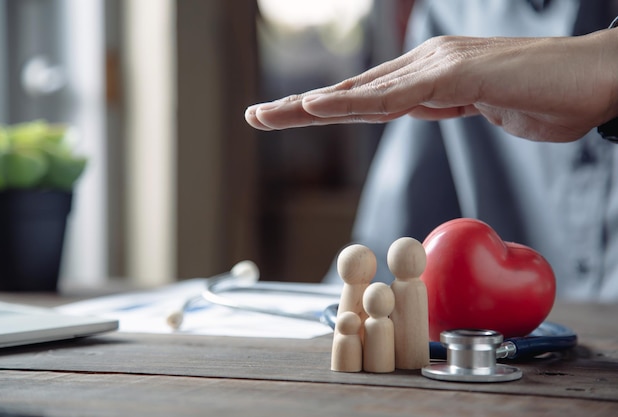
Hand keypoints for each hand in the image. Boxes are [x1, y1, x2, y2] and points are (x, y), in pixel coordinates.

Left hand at [245, 30, 617, 141]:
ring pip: (362, 92)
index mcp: (429, 76)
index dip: (324, 108)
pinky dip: (352, 104)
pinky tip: (315, 108)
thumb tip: (423, 106)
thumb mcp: (481, 109)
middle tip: (254, 116)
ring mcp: (439, 66)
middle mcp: (426, 65)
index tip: (286, 119)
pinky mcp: (457, 74)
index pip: (364, 97)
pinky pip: (394, 96)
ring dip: (309, 106)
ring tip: (265, 115)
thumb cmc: (546, 98)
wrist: (598, 81)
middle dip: (298, 107)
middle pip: (351, 91)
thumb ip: (446, 105)